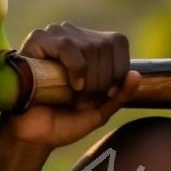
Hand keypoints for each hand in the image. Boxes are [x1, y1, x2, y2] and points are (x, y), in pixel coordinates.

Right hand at [0, 22, 141, 148]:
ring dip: (89, 80)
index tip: (106, 95)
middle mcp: (74, 36)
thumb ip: (120, 95)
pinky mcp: (38, 41)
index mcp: (91, 47)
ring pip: (90, 46)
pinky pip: (67, 45)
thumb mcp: (99, 111)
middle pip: (105, 47)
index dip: (117, 72)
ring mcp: (55, 36)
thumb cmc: (63, 121)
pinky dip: (76, 68)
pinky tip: (73, 85)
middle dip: (101, 82)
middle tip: (84, 102)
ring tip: (75, 97)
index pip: (117, 44)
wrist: (33, 134)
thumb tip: (137, 75)